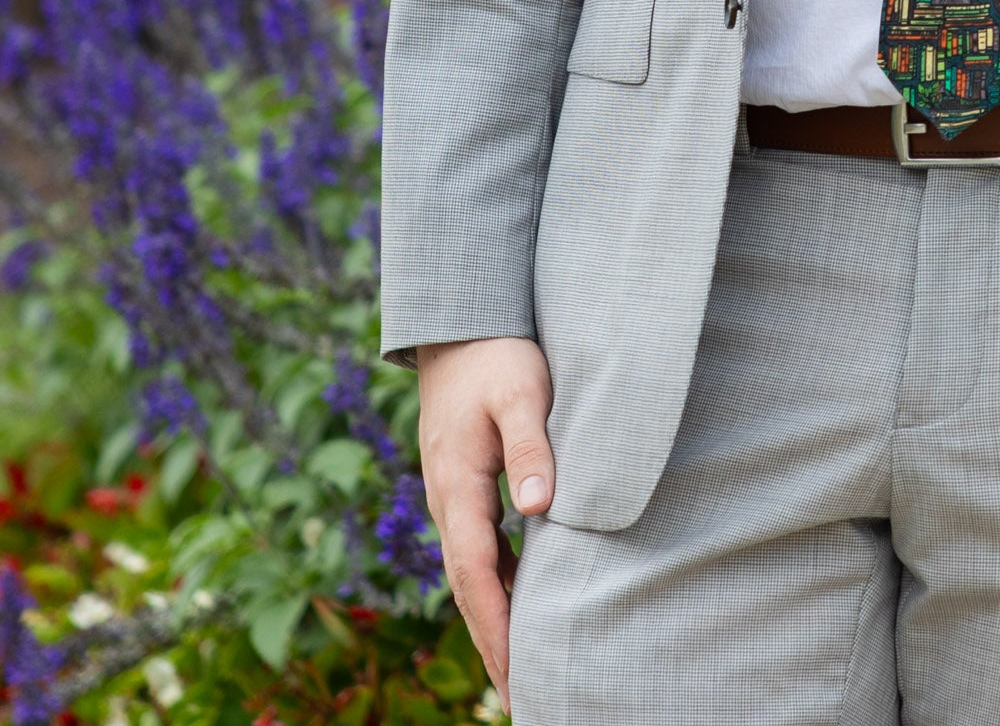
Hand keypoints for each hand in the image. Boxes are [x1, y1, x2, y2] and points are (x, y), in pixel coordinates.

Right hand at [416, 336, 555, 703]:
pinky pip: (478, 548)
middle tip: (520, 697)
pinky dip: (494, 584)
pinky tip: (517, 602)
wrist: (462, 324)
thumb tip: (538, 507)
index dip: (496, 625)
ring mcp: (452, 495)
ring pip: (471, 572)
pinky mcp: (464, 485)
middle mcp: (448, 500)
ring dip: (492, 619)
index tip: (516, 672)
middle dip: (491, 642)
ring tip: (520, 670)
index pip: (476, 572)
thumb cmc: (498, 355)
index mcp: (458, 485)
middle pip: (468, 586)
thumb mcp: (521, 392)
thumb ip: (529, 447)